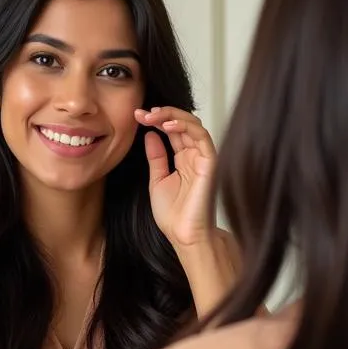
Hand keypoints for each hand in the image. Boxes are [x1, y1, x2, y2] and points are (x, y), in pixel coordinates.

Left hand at [136, 106, 218, 250]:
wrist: (184, 235)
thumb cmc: (174, 215)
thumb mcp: (157, 180)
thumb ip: (156, 157)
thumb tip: (150, 135)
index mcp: (184, 159)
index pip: (172, 131)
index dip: (156, 120)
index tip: (137, 116)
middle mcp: (195, 155)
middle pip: (182, 123)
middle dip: (161, 113)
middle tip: (141, 113)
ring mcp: (203, 158)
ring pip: (193, 124)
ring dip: (171, 115)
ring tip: (152, 115)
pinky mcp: (210, 162)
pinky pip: (201, 136)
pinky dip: (185, 126)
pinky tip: (167, 125)